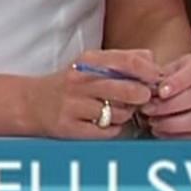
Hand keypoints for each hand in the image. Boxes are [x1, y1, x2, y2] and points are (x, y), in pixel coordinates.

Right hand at [35, 49, 158, 138]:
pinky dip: (113, 129)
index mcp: (89, 60)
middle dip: (142, 96)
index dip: (149, 72)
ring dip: (125, 114)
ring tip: (116, 110)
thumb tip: (153, 61)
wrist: (32, 103)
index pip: (128, 61)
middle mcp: (80, 81)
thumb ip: (123, 58)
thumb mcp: (92, 63)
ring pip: (119, 113)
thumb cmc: (71, 83)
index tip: (157, 79)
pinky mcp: (70, 128)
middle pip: (128, 90)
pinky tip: (104, 123)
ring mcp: (74, 105)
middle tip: (143, 98)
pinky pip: (108, 132)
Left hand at [140, 53, 190, 137]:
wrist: (161, 96)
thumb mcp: (155, 72)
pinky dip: (175, 135)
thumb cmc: (160, 82)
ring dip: (172, 122)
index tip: (161, 92)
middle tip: (149, 109)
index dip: (178, 82)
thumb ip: (152, 76)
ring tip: (153, 121)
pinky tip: (160, 130)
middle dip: (170, 105)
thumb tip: (149, 86)